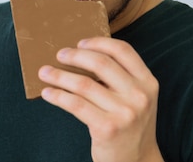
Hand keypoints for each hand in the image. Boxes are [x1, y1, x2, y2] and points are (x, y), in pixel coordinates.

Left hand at [38, 37, 163, 161]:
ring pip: (83, 84)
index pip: (122, 50)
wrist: (137, 161)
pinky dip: (58, 96)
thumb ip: (120, 78)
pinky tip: (48, 92)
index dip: (98, 42)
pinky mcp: (107, 128)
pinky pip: (75, 105)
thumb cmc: (130, 124)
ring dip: (59, 75)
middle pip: (100, 63)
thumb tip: (81, 55)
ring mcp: (125, 113)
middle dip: (75, 56)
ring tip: (44, 72)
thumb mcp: (137, 98)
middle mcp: (139, 95)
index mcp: (148, 82)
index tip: (80, 43)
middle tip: (59, 55)